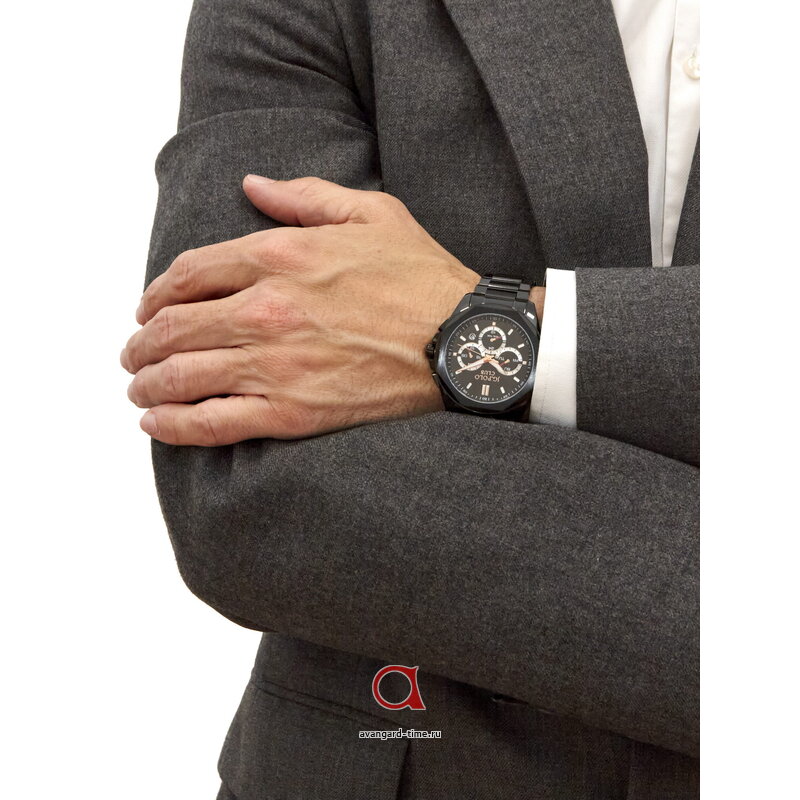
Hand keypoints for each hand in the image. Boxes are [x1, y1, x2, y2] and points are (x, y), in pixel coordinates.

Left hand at [121, 176, 480, 444]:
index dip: (157, 292)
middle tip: (134, 353)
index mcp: (281, 256)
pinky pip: (214, 423)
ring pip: (183, 375)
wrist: (464, 343)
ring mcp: (277, 365)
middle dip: (142, 342)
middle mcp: (267, 310)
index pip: (189, 273)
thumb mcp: (371, 213)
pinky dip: (175, 426)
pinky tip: (155, 424)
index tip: (148, 306)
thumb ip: (303, 195)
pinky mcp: (293, 413)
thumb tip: (252, 185)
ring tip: (139, 388)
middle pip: (173, 327)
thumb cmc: (423, 279)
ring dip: (147, 383)